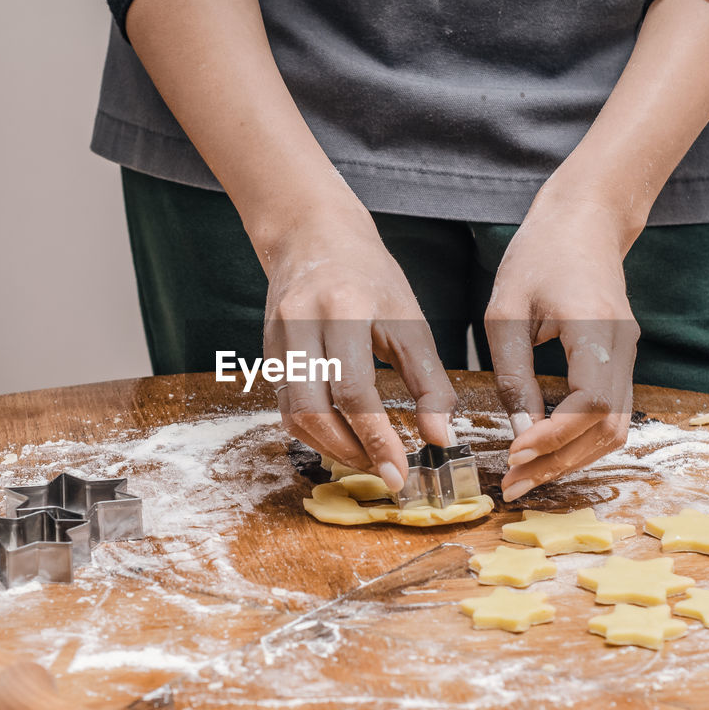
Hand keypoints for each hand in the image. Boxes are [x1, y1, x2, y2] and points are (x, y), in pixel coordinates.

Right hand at [259, 197, 456, 491]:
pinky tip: (341, 438)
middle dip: (349, 451)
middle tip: (383, 472)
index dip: (376, 438)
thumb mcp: (410, 321)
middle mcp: (301, 323)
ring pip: (293, 413)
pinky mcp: (267, 352)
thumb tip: (441, 439)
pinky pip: (285, 405)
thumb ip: (429, 382)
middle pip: (313, 410)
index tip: (399, 473)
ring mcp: (277, 338)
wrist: (313, 235)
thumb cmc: (370, 276)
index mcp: (343, 309)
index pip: (354, 391)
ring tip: (366, 458)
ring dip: (329, 447)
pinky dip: (313, 431)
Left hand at [484, 186, 641, 500]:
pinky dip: (581, 441)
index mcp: (595, 327)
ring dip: (572, 458)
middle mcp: (622, 347)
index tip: (514, 454)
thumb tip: (520, 432)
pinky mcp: (620, 360)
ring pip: (616, 429)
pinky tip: (546, 452)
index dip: (556, 437)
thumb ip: (513, 374)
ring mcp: (627, 355)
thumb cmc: (539, 255)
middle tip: (513, 485)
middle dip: (561, 462)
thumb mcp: (506, 311)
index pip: (591, 402)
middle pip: (609, 428)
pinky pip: (611, 414)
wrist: (584, 220)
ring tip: (526, 477)